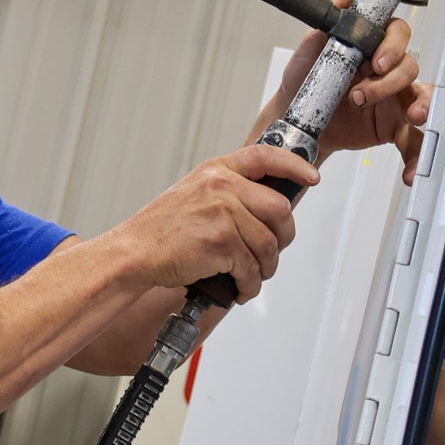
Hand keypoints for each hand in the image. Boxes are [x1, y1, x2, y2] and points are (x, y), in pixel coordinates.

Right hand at [105, 144, 317, 301]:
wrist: (134, 253)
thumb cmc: (162, 230)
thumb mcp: (195, 192)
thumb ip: (230, 192)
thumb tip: (268, 208)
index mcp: (217, 170)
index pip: (266, 156)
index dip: (295, 165)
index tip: (311, 177)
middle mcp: (222, 186)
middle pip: (280, 209)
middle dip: (283, 237)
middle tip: (272, 252)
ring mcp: (222, 213)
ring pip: (269, 244)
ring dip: (265, 268)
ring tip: (251, 276)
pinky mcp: (221, 243)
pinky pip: (252, 269)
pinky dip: (250, 285)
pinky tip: (240, 288)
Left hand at [269, 0, 430, 182]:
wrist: (296, 119)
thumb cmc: (305, 79)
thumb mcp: (314, 46)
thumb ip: (336, 17)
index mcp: (372, 47)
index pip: (397, 36)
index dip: (394, 47)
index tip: (378, 63)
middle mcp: (388, 71)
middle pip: (410, 68)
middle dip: (393, 82)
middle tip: (365, 95)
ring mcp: (394, 100)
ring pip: (421, 100)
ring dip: (422, 110)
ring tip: (413, 121)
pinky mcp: (393, 127)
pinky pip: (413, 140)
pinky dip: (415, 156)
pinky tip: (410, 171)